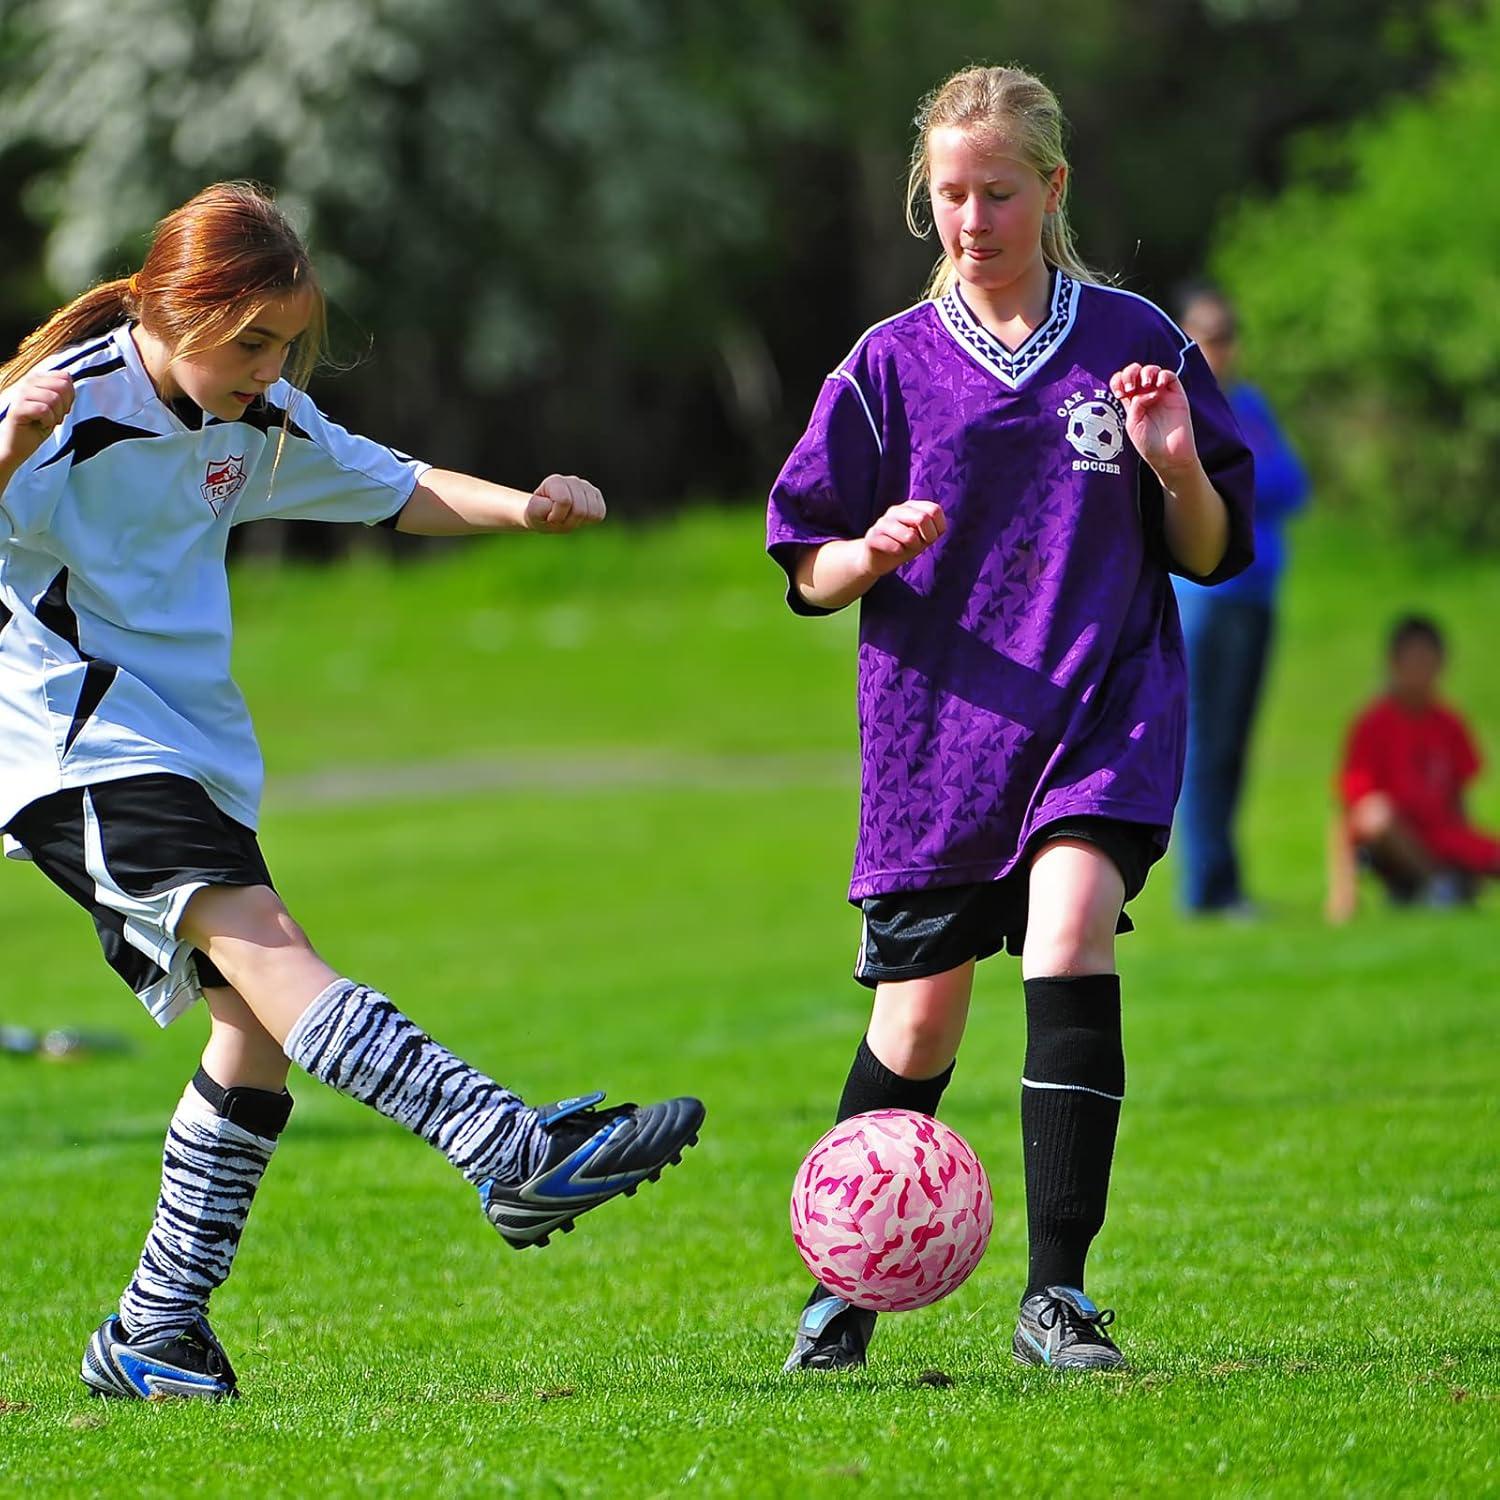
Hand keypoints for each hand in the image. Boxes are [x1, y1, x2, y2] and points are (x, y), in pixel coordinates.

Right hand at [0, 372, 73, 473]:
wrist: (19, 443)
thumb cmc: (37, 424)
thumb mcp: (56, 405)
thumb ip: (63, 390)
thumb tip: (69, 378)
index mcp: (37, 378)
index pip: (65, 377)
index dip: (69, 396)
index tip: (60, 407)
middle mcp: (27, 382)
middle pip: (62, 386)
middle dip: (64, 406)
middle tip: (53, 416)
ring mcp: (21, 394)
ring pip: (54, 398)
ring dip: (56, 415)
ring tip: (46, 421)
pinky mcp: (18, 408)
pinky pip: (44, 410)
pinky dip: (48, 421)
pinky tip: (41, 424)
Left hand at [522, 474, 605, 532]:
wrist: (547, 514)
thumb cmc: (540, 514)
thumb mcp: (533, 514)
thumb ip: (539, 508)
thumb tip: (557, 502)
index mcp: (555, 481)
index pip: (564, 501)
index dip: (557, 516)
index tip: (549, 516)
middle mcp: (573, 480)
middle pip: (580, 510)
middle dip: (569, 521)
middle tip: (560, 518)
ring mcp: (587, 487)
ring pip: (591, 512)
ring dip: (579, 521)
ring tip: (568, 517)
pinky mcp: (596, 495)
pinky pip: (600, 513)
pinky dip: (589, 520)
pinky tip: (579, 517)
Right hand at [862, 499, 945, 576]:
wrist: (876, 560)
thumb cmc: (902, 547)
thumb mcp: (922, 538)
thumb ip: (932, 530)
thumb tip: (935, 526)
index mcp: (910, 507)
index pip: (934, 510)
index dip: (937, 528)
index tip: (929, 538)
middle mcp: (896, 510)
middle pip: (923, 518)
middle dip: (927, 537)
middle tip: (920, 545)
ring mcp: (882, 522)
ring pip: (909, 536)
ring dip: (912, 547)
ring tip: (905, 548)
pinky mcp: (872, 537)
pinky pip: (895, 547)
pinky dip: (899, 553)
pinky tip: (893, 552)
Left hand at [1109, 363, 1197, 477]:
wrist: (1168, 456)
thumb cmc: (1148, 444)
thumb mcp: (1133, 424)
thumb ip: (1134, 405)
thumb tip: (1145, 390)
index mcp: (1131, 402)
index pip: (1122, 381)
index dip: (1118, 380)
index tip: (1119, 393)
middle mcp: (1145, 395)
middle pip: (1136, 372)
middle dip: (1130, 373)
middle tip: (1129, 388)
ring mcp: (1161, 394)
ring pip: (1152, 370)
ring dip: (1146, 372)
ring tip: (1145, 384)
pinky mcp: (1176, 395)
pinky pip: (1170, 376)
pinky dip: (1162, 375)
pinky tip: (1158, 386)